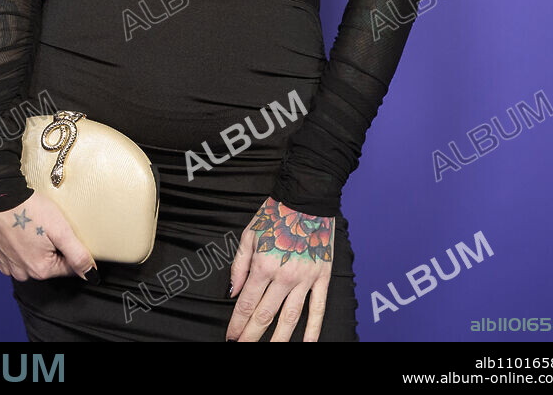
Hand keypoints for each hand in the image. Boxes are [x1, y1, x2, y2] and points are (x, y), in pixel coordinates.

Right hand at [0, 191, 98, 283]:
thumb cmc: (29, 210)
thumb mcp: (61, 230)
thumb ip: (78, 255)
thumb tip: (91, 275)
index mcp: (40, 269)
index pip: (67, 267)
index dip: (70, 247)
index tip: (63, 231)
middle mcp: (20, 272)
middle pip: (47, 263)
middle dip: (51, 247)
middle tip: (46, 225)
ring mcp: (4, 265)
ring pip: (26, 260)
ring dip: (31, 246)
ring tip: (30, 225)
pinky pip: (7, 256)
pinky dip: (11, 245)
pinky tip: (13, 231)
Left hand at [226, 196, 333, 341]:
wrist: (307, 198)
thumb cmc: (276, 213)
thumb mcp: (249, 234)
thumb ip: (239, 265)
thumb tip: (233, 292)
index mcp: (263, 265)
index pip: (246, 303)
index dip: (237, 324)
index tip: (231, 337)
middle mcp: (284, 276)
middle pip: (265, 315)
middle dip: (251, 336)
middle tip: (242, 349)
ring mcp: (305, 279)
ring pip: (290, 318)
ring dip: (279, 340)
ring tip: (270, 353)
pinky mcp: (322, 277)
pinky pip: (318, 308)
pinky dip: (313, 329)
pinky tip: (307, 344)